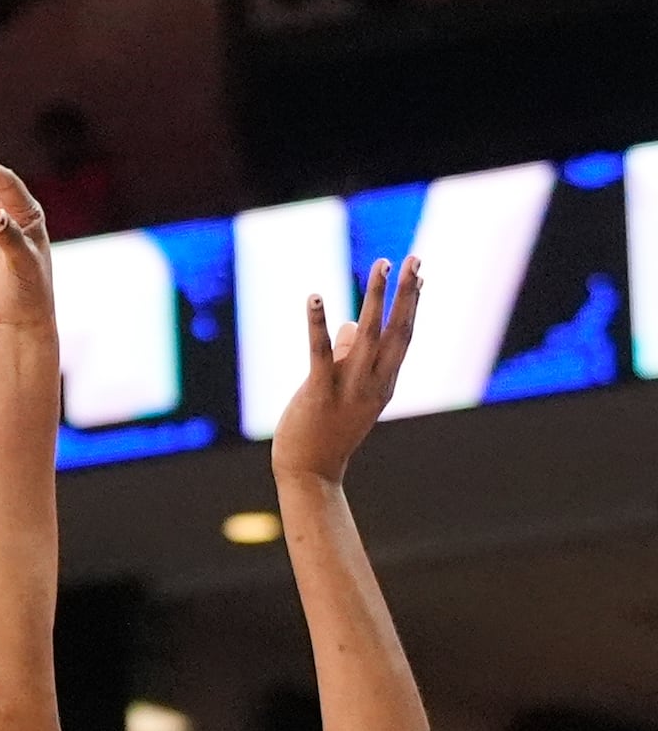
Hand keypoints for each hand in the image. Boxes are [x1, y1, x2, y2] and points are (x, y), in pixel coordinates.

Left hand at [271, 255, 421, 486]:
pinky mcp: (319, 393)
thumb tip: (351, 322)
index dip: (412, 305)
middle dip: (407, 294)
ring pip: (369, 335)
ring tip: (383, 264)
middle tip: (414, 258)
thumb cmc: (328, 430)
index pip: (404, 337)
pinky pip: (320, 353)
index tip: (421, 274)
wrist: (310, 473)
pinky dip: (317, 323)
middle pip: (397, 331)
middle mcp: (373, 383)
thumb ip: (350, 355)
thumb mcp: (347, 391)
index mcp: (384, 383)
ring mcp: (349, 389)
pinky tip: (314, 297)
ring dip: (376, 297)